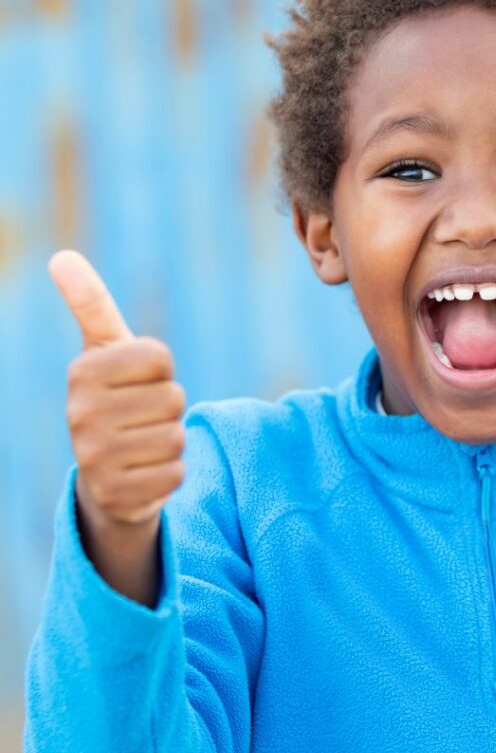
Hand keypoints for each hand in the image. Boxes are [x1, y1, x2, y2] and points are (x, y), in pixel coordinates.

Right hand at [50, 250, 186, 526]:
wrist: (107, 474)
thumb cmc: (116, 398)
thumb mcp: (105, 350)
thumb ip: (91, 305)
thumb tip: (61, 256)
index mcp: (82, 372)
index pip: (159, 356)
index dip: (160, 369)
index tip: (137, 380)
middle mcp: (80, 415)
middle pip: (173, 397)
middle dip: (168, 407)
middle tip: (141, 417)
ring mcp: (94, 458)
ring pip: (177, 436)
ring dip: (171, 440)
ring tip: (143, 443)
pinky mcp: (117, 496)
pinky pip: (176, 473)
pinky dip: (171, 473)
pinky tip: (145, 472)